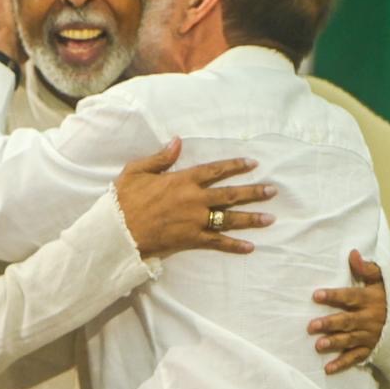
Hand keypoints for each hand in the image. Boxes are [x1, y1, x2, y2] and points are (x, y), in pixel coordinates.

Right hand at [115, 137, 275, 259]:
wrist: (117, 230)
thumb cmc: (124, 199)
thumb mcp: (137, 170)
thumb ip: (161, 157)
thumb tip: (177, 141)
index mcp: (182, 180)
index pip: (215, 170)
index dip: (235, 166)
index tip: (252, 163)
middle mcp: (194, 199)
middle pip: (230, 194)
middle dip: (253, 192)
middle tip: (272, 190)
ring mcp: (195, 221)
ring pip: (229, 218)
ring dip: (251, 218)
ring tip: (270, 217)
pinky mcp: (191, 239)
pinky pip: (217, 242)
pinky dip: (234, 245)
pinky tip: (250, 247)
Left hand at [308, 249, 386, 373]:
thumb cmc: (389, 297)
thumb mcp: (382, 280)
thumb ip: (366, 268)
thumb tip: (352, 254)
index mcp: (369, 300)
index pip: (349, 297)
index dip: (333, 296)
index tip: (316, 295)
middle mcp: (369, 319)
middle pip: (347, 321)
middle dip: (330, 324)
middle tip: (311, 326)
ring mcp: (369, 336)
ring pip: (350, 340)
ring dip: (334, 343)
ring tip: (318, 346)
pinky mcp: (370, 350)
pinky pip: (355, 357)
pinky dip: (342, 363)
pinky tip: (328, 368)